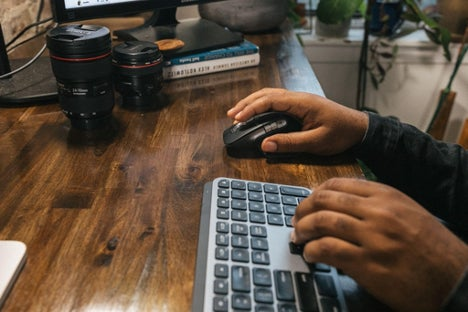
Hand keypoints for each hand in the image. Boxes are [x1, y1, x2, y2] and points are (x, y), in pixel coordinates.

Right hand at [227, 88, 367, 154]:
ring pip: (270, 96)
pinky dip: (263, 106)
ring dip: (253, 103)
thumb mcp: (316, 142)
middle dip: (246, 103)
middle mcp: (298, 97)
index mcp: (301, 102)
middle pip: (266, 94)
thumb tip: (265, 145)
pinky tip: (257, 114)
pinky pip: (277, 101)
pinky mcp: (301, 106)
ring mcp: (299, 100)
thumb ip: (290, 143)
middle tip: (232, 115)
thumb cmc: (341, 134)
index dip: (251, 109)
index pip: (269, 100)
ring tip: (239, 113)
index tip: (237, 118)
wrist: (359, 129)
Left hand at [291, 177, 467, 311]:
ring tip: (298, 236)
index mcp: (386, 195)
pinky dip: (312, 250)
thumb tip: (339, 205)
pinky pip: (328, 249)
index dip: (315, 193)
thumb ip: (375, 204)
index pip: (338, 184)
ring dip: (303, 229)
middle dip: (303, 209)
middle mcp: (378, 211)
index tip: (308, 203)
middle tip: (297, 220)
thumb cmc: (431, 247)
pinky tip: (310, 254)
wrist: (454, 279)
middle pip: (325, 200)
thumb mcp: (406, 213)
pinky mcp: (368, 264)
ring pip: (323, 221)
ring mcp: (373, 237)